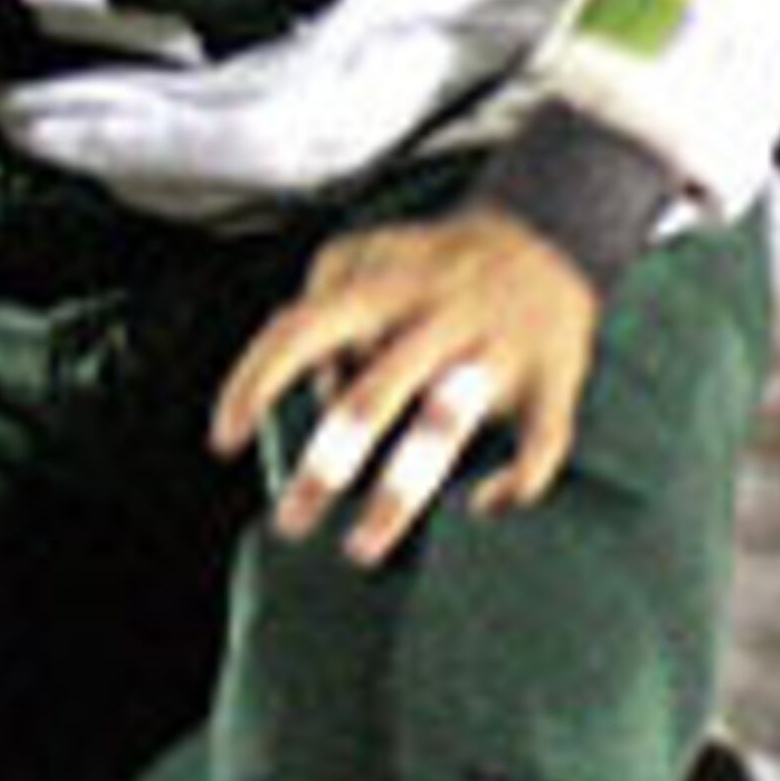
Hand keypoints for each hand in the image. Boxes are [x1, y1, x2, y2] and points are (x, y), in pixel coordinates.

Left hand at [210, 204, 601, 566]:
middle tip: (290, 523)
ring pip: (445, 426)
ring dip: (400, 494)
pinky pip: (541, 443)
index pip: (301, 331)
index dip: (256, 384)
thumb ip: (326, 307)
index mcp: (386, 286)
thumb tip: (318, 391)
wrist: (554, 234)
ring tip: (362, 546)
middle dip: (325, 465)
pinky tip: (486, 505)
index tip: (225, 441)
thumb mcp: (370, 258)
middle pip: (371, 396)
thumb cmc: (439, 264)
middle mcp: (439, 314)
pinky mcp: (554, 376)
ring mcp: (498, 346)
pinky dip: (514, 485)